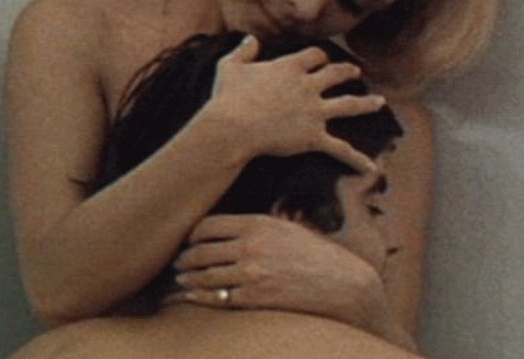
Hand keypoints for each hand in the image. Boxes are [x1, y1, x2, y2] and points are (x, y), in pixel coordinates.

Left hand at [167, 214, 387, 327]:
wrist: (345, 286)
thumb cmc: (318, 256)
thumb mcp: (289, 229)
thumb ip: (259, 227)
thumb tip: (231, 229)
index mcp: (259, 224)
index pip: (209, 225)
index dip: (191, 234)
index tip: (187, 240)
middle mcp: (252, 246)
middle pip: (201, 250)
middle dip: (184, 258)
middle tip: (178, 262)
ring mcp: (252, 274)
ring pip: (205, 275)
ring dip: (188, 279)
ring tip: (181, 280)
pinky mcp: (255, 298)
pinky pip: (216, 297)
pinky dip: (199, 297)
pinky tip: (191, 296)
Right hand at [205, 35, 384, 172]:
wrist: (233, 126)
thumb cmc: (228, 97)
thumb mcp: (230, 67)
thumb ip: (243, 50)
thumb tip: (250, 38)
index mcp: (290, 67)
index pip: (314, 55)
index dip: (319, 56)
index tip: (321, 58)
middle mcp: (308, 86)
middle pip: (335, 74)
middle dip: (347, 72)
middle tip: (355, 72)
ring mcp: (314, 112)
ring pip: (348, 104)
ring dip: (365, 103)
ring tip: (379, 102)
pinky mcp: (314, 137)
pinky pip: (341, 149)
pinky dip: (357, 160)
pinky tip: (372, 169)